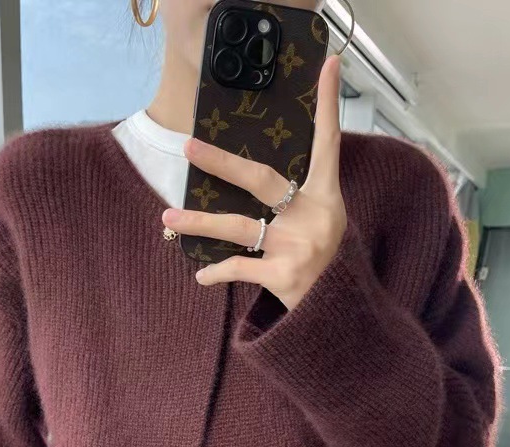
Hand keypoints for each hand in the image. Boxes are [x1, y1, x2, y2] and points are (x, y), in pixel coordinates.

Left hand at [162, 55, 346, 312]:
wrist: (340, 316)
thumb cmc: (324, 265)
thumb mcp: (323, 225)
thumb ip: (297, 201)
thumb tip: (251, 177)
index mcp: (326, 198)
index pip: (327, 144)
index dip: (327, 106)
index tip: (328, 66)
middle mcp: (313, 216)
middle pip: (261, 180)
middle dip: (223, 163)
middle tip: (190, 148)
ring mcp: (298, 247)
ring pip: (239, 226)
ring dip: (200, 222)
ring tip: (169, 217)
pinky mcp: (283, 277)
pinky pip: (239, 267)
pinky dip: (217, 273)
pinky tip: (202, 276)